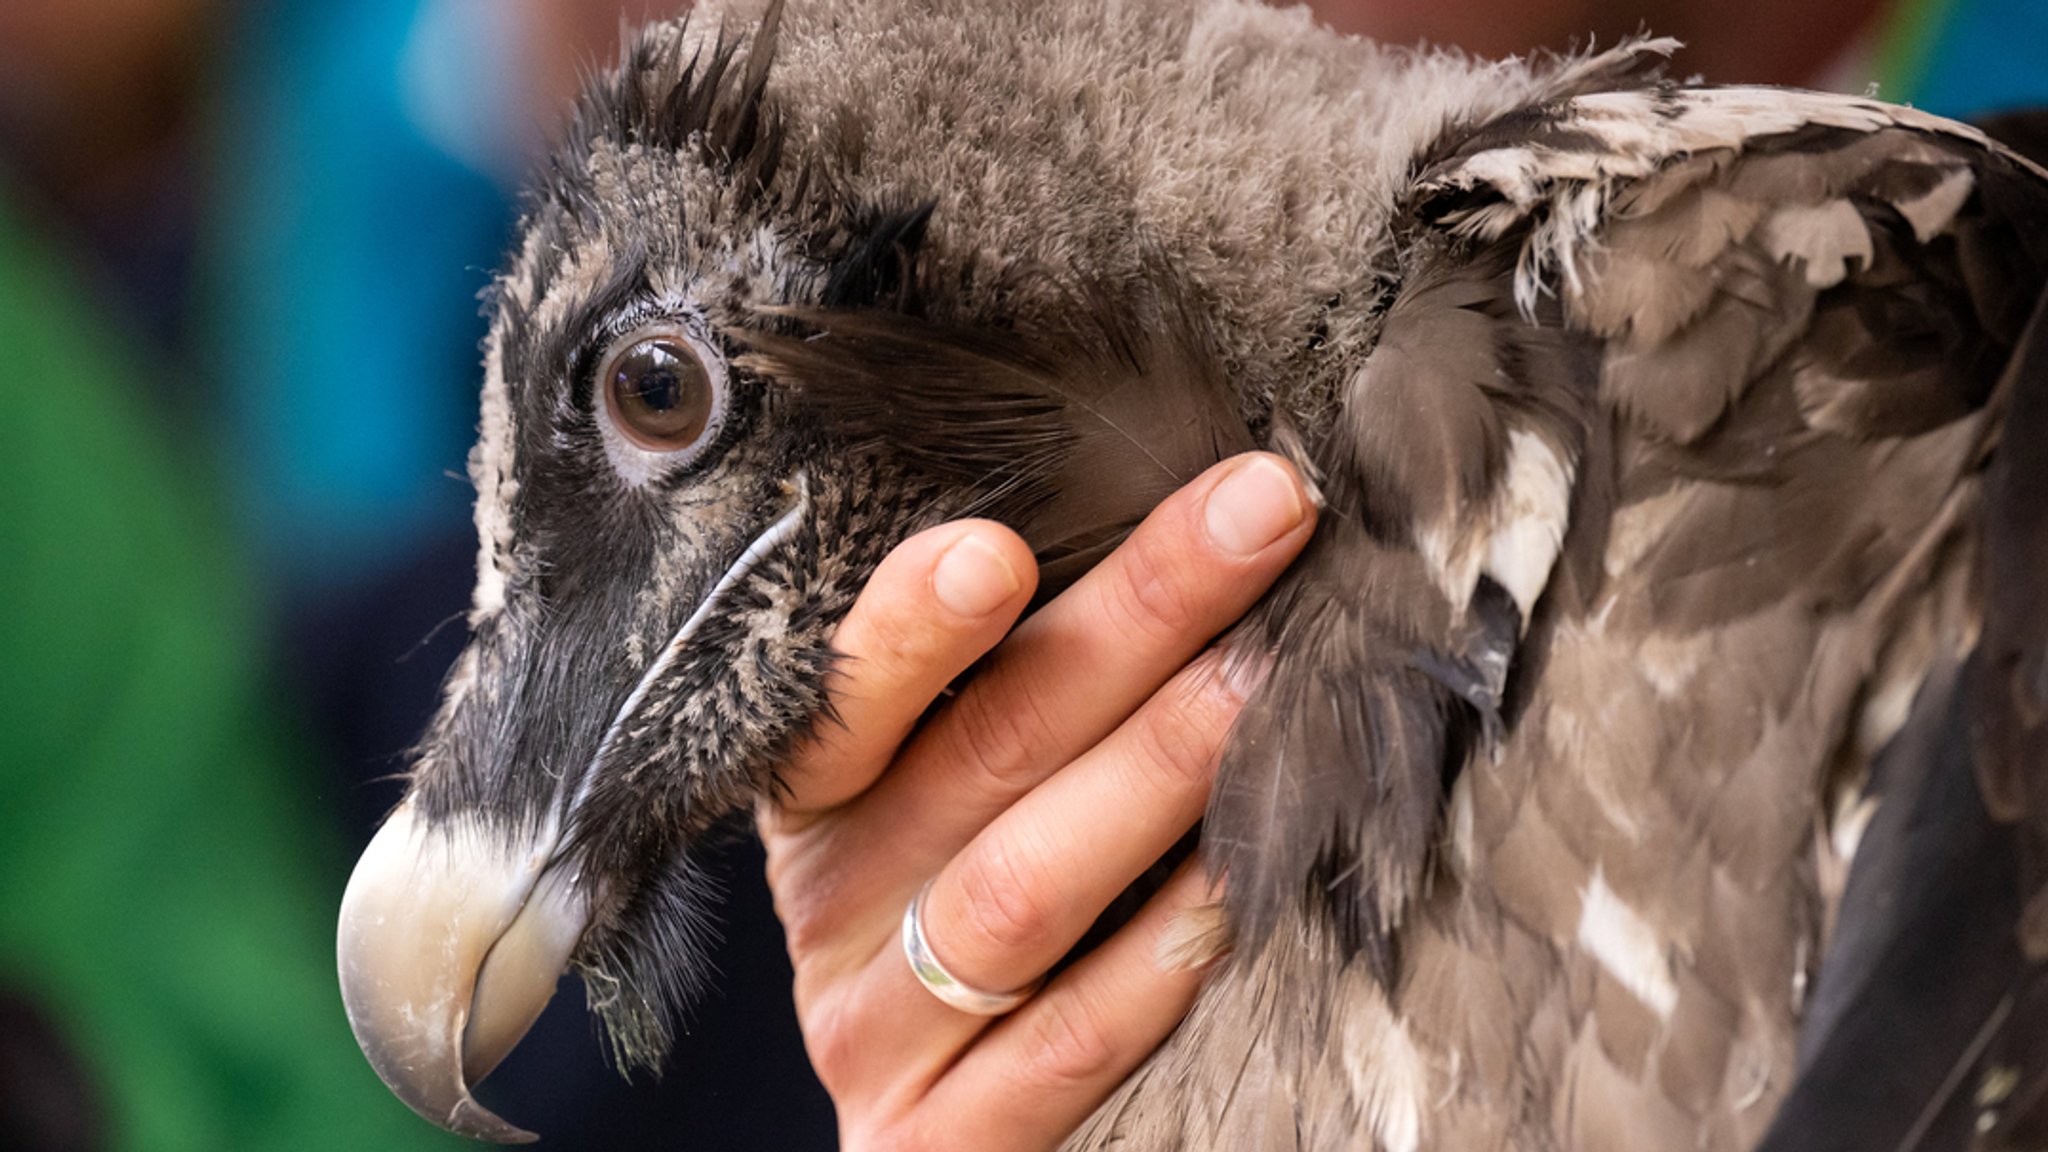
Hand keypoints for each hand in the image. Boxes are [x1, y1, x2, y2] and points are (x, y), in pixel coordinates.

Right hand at [758, 452, 1314, 1150]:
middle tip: (1256, 521)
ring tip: (1266, 678)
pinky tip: (1240, 885)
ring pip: (1022, 891)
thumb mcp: (950, 803)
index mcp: (825, 806)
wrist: (938, 1137)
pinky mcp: (943, 1141)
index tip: (1000, 545)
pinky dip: (1160, 956)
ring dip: (1154, 771)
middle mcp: (837, 909)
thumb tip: (1184, 532)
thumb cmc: (971, 911)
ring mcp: (883, 1034)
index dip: (912, 625)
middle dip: (1133, 623)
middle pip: (982, 757)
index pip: (844, 699)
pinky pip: (1068, 1040)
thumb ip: (1016, 695)